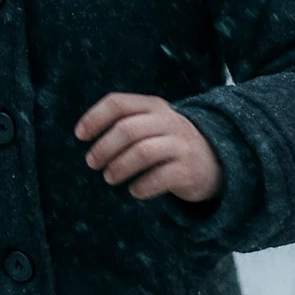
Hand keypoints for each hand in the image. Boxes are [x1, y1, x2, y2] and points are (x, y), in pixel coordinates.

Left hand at [74, 92, 223, 202]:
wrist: (215, 159)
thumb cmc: (168, 141)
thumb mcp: (151, 122)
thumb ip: (124, 121)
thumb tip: (83, 134)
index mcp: (153, 106)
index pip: (118, 103)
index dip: (94, 118)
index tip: (79, 135)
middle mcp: (167, 121)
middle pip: (127, 129)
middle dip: (104, 148)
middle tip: (92, 163)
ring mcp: (180, 145)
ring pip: (143, 152)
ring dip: (119, 166)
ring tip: (109, 177)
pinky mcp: (188, 170)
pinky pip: (160, 177)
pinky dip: (142, 186)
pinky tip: (134, 191)